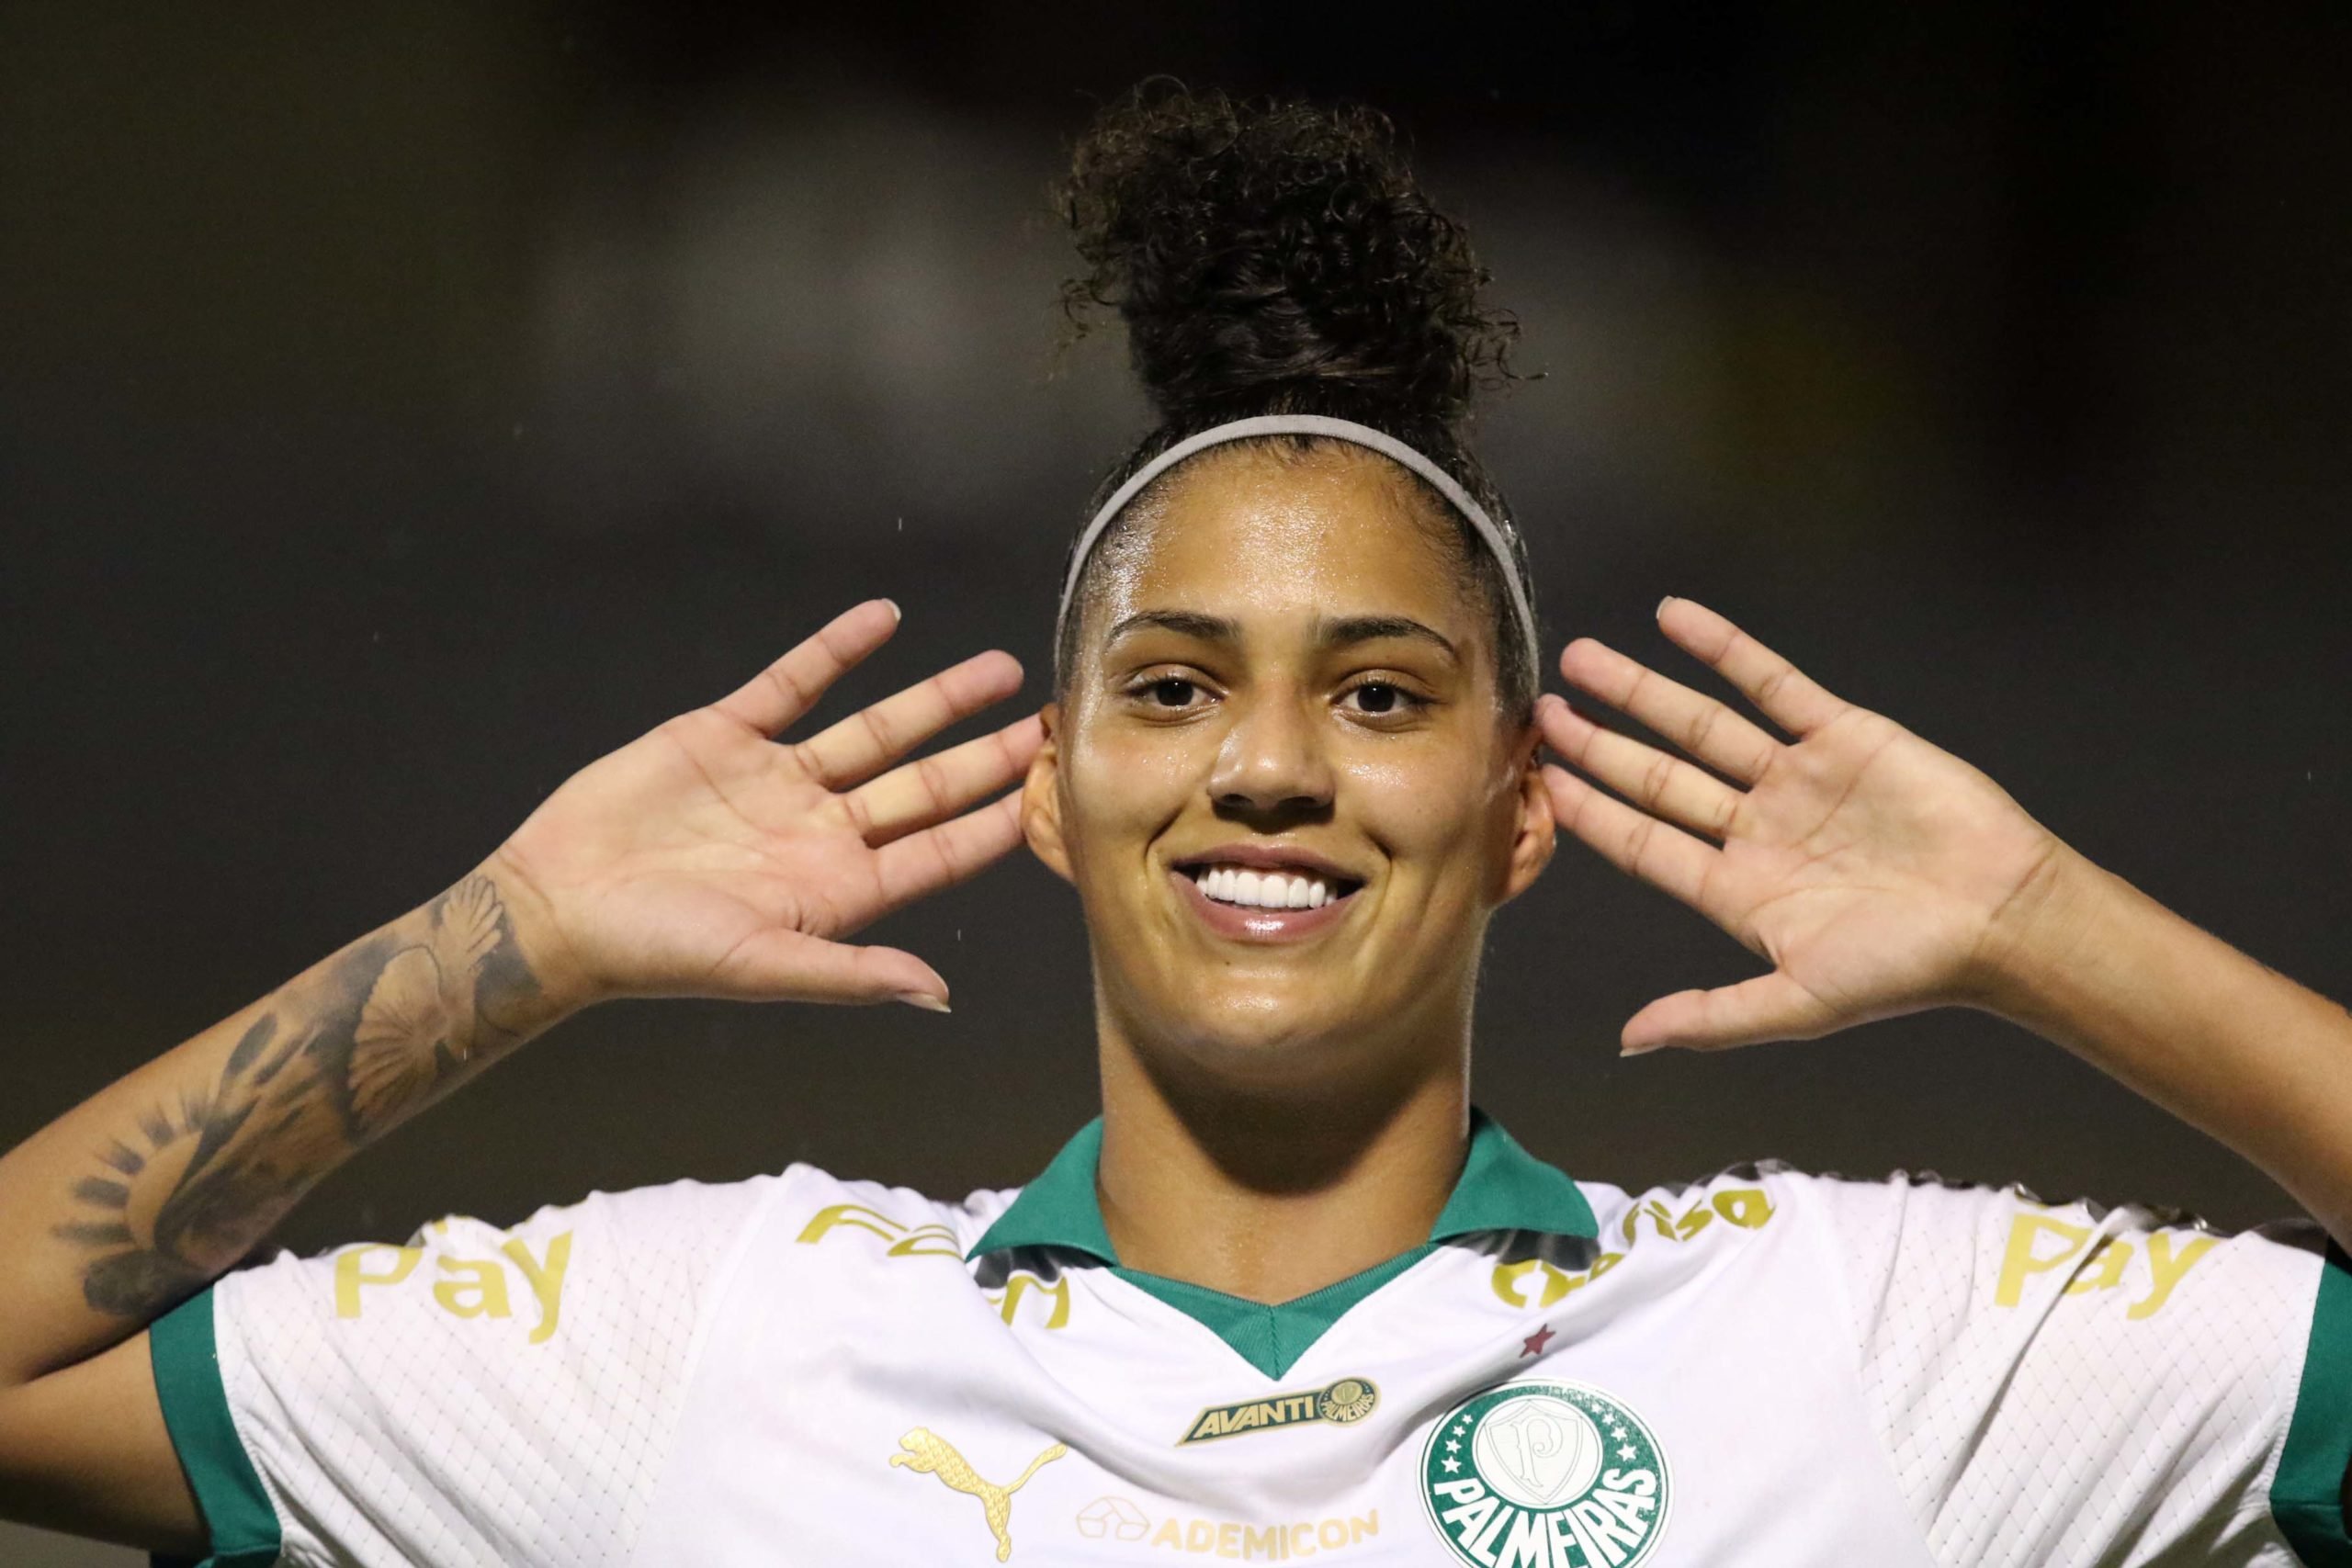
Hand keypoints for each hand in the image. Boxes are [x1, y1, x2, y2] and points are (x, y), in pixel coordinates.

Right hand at [486, 600, 1040, 1012]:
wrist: (555, 907)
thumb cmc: (656, 953)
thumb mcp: (762, 968)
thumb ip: (852, 974)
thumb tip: (937, 996)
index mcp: (838, 891)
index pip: (939, 852)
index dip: (997, 823)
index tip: (1057, 794)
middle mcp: (819, 832)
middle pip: (923, 787)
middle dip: (986, 756)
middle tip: (1052, 722)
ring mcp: (776, 782)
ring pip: (874, 731)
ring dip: (934, 699)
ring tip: (997, 669)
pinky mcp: (725, 737)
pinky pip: (793, 683)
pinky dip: (836, 650)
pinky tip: (883, 619)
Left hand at [1537, 596, 2076, 1053]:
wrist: (2003, 919)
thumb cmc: (1905, 970)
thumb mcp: (1797, 1003)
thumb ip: (1710, 1016)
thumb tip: (1629, 1041)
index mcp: (1738, 890)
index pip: (1642, 843)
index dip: (1592, 813)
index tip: (1542, 782)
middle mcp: (1757, 828)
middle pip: (1658, 777)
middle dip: (1600, 744)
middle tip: (1542, 709)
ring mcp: (1796, 779)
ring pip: (1701, 725)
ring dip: (1641, 691)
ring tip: (1582, 659)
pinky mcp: (1842, 736)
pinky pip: (1771, 683)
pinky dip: (1723, 650)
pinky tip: (1674, 618)